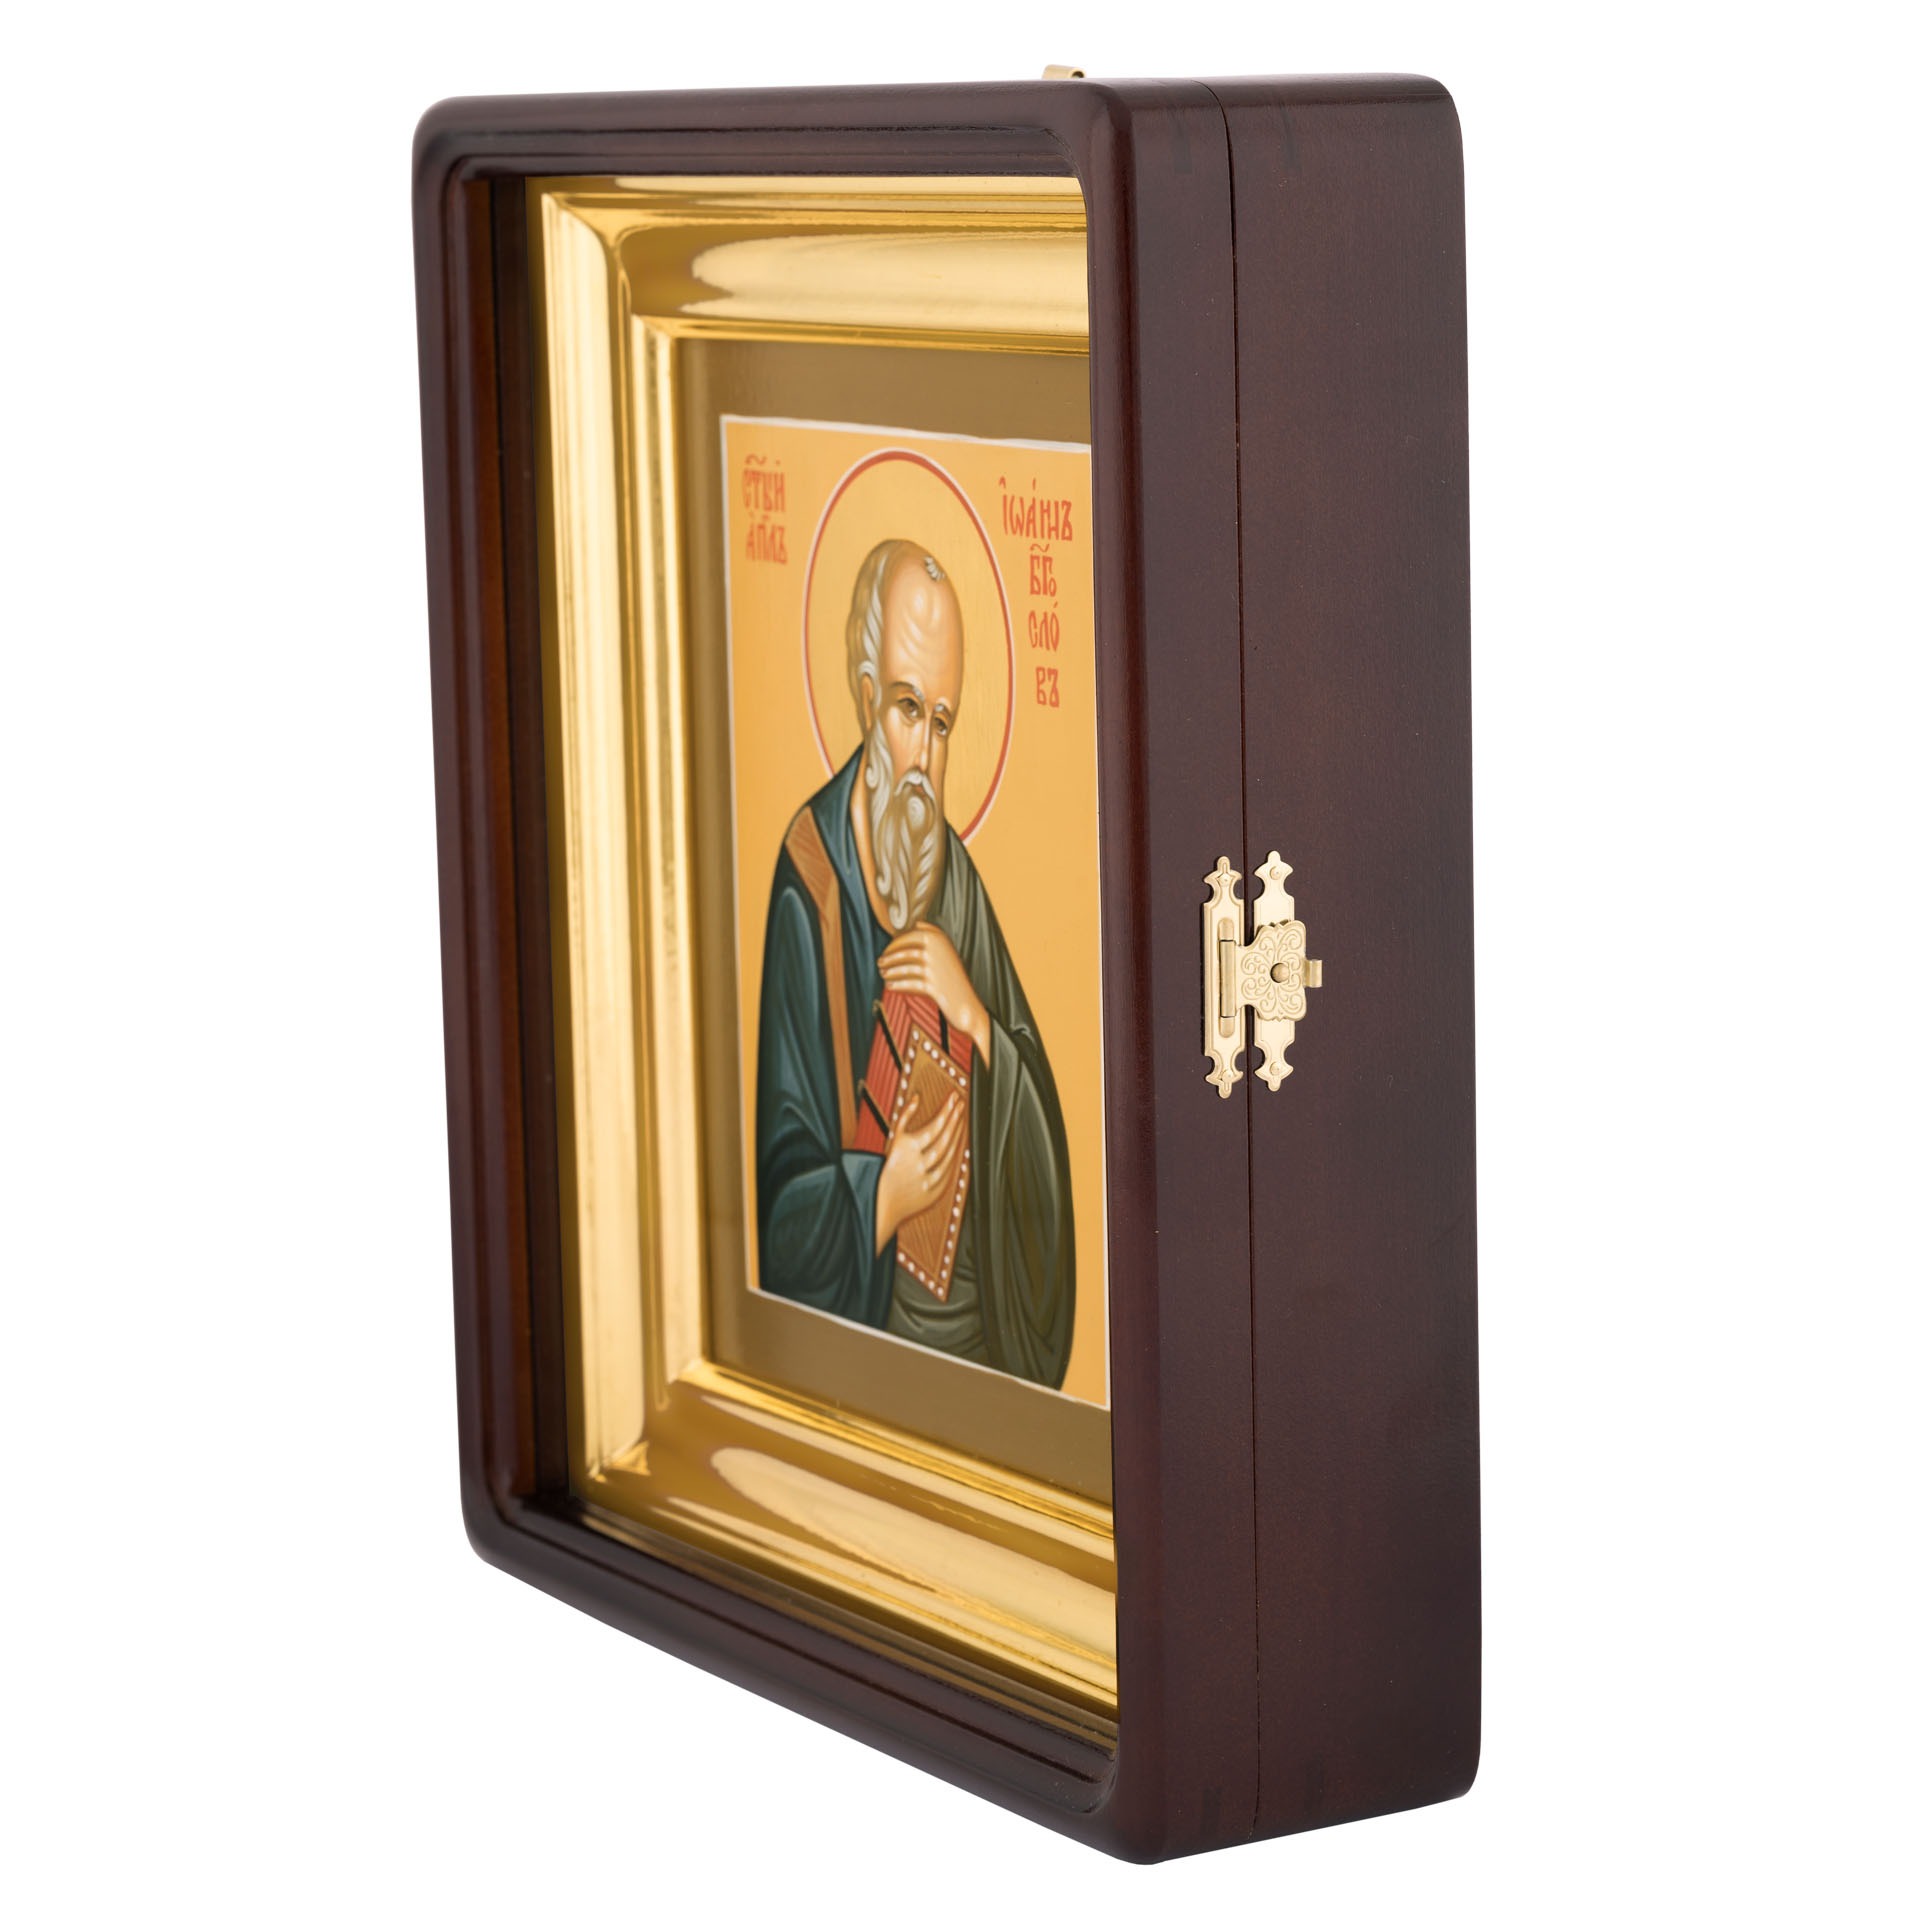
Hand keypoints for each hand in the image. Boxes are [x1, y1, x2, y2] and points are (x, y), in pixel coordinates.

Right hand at [874, 1094, 966, 1252]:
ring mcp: (924, 1180)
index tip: (954, 1098)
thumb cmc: (883, 1169)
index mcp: (904, 1149)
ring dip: (957, 1138)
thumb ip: (904, 1117)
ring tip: (961, 1123)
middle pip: (943, 1139)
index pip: (933, 1126)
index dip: (946, 1111)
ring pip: (948, 1156)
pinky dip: (954, 1161)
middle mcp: (915, 1164)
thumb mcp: (891, 1139)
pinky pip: (947, 1174)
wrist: (878, 1204)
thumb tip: (916, 1098)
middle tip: (961, 1106)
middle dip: (955, 1120)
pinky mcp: (930, 1194)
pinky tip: (958, 1149)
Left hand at [877, 925, 991, 1067]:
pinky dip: (897, 985)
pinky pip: (908, 984)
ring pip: (905, 968)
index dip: (896, 943)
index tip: (887, 950)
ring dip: (891, 971)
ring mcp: (935, 968)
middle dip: (890, 957)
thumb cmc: (954, 978)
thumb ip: (935, 935)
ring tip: (884, 975)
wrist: (966, 1005)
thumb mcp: (949, 952)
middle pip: (906, 951)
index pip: (911, 935)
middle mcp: (938, 951)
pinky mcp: (932, 986)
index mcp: (941, 939)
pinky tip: (890, 986)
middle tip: (880, 963)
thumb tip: (917, 923)